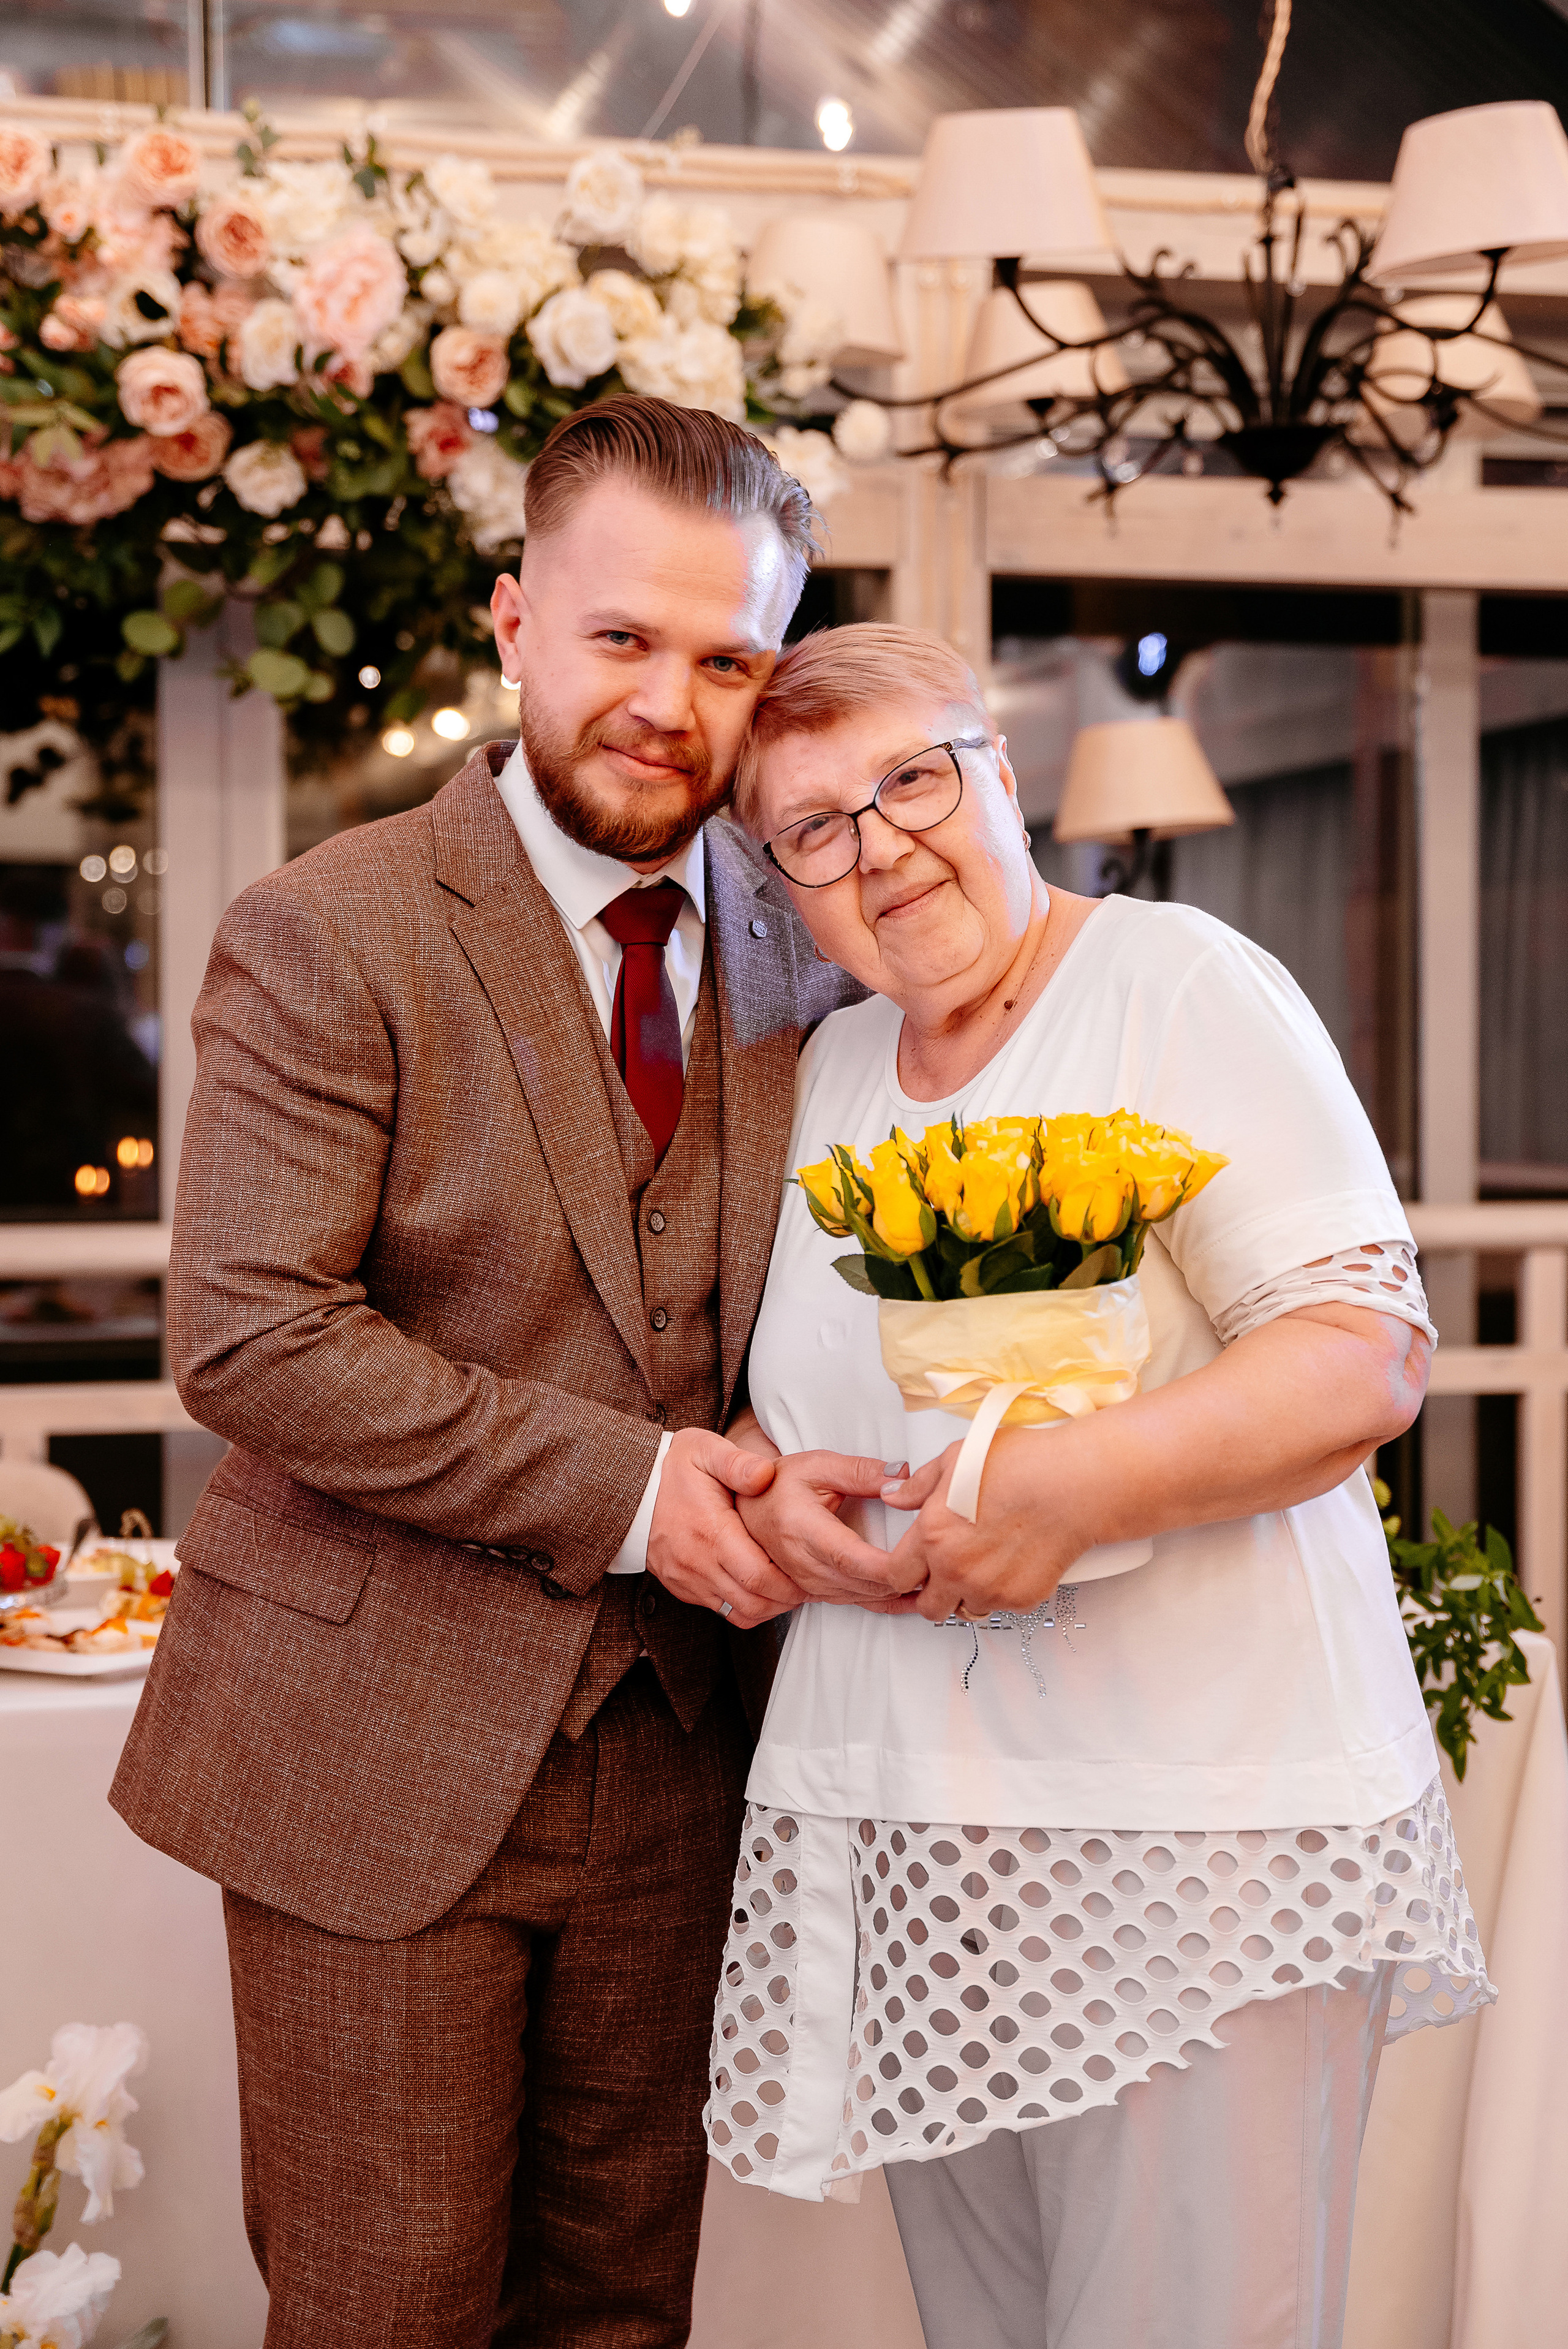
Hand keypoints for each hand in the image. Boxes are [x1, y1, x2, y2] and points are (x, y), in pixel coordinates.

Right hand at [646, 1426, 805, 1628]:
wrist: (631, 1487)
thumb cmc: (675, 1467)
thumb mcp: (705, 1450)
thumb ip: (738, 1462)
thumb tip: (766, 1474)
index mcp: (710, 1532)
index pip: (759, 1576)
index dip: (791, 1583)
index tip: (810, 1573)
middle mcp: (697, 1563)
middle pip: (754, 1602)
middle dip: (787, 1599)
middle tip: (808, 1584)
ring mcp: (687, 1579)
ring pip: (739, 1613)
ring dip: (769, 1606)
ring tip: (789, 1588)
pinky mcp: (682, 1587)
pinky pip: (721, 1610)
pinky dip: (747, 1605)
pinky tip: (761, 1586)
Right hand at [737, 1450, 927, 1607]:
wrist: (746, 1505)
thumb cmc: (781, 1483)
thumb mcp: (818, 1464)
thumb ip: (861, 1471)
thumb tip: (901, 1476)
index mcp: (800, 1527)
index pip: (847, 1556)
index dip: (884, 1566)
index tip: (916, 1561)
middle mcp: (799, 1561)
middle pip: (857, 1583)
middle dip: (900, 1580)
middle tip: (939, 1568)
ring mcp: (802, 1581)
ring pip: (856, 1597)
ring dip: (894, 1593)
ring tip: (932, 1581)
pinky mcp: (809, 1591)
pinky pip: (849, 1603)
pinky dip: (881, 1603)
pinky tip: (908, 1599)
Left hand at [881, 1432, 1094, 1621]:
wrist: (1073, 1483)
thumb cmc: (1021, 1465)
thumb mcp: (955, 1459)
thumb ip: (918, 1485)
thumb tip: (895, 1496)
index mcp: (933, 1535)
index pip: (896, 1576)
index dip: (903, 1571)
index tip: (912, 1567)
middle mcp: (956, 1569)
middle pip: (928, 1607)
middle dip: (932, 1593)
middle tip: (946, 1573)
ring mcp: (989, 1588)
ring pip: (965, 1609)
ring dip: (968, 1594)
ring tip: (984, 1564)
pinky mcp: (1020, 1598)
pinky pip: (1001, 1607)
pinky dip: (1003, 1592)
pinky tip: (1012, 1563)